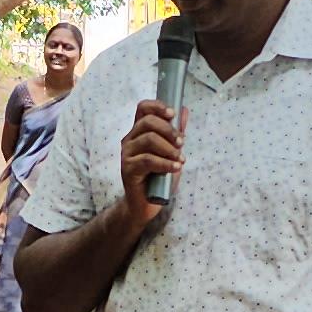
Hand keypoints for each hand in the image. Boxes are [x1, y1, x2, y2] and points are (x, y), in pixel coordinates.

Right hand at [115, 99, 183, 226]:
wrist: (146, 205)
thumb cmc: (159, 177)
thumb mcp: (171, 152)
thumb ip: (176, 133)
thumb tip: (184, 110)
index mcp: (139, 132)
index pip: (142, 108)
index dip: (157, 106)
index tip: (172, 114)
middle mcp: (130, 140)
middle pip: (147, 122)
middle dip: (169, 130)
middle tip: (182, 143)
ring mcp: (127, 154)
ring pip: (149, 139)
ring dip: (169, 148)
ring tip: (180, 160)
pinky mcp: (127, 169)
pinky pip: (148, 160)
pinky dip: (165, 163)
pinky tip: (176, 168)